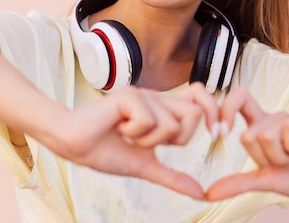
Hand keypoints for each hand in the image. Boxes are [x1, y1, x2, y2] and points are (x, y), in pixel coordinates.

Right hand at [40, 83, 218, 199]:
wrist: (74, 145)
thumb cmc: (105, 151)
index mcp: (162, 110)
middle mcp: (156, 98)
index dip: (212, 113)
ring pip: (171, 123)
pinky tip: (117, 128)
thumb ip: (172, 177)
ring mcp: (143, 95)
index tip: (215, 134)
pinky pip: (149, 121)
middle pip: (194, 112)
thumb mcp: (145, 166)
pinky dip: (134, 134)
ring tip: (127, 136)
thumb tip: (199, 193)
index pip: (200, 100)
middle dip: (177, 138)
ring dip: (148, 140)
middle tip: (150, 143)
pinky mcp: (129, 96)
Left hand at [205, 87, 288, 200]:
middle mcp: (272, 120)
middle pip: (248, 135)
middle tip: (283, 161)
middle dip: (264, 158)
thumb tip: (207, 194)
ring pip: (266, 135)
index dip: (226, 109)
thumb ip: (237, 184)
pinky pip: (287, 131)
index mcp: (259, 127)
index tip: (221, 131)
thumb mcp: (264, 180)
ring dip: (281, 157)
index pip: (237, 99)